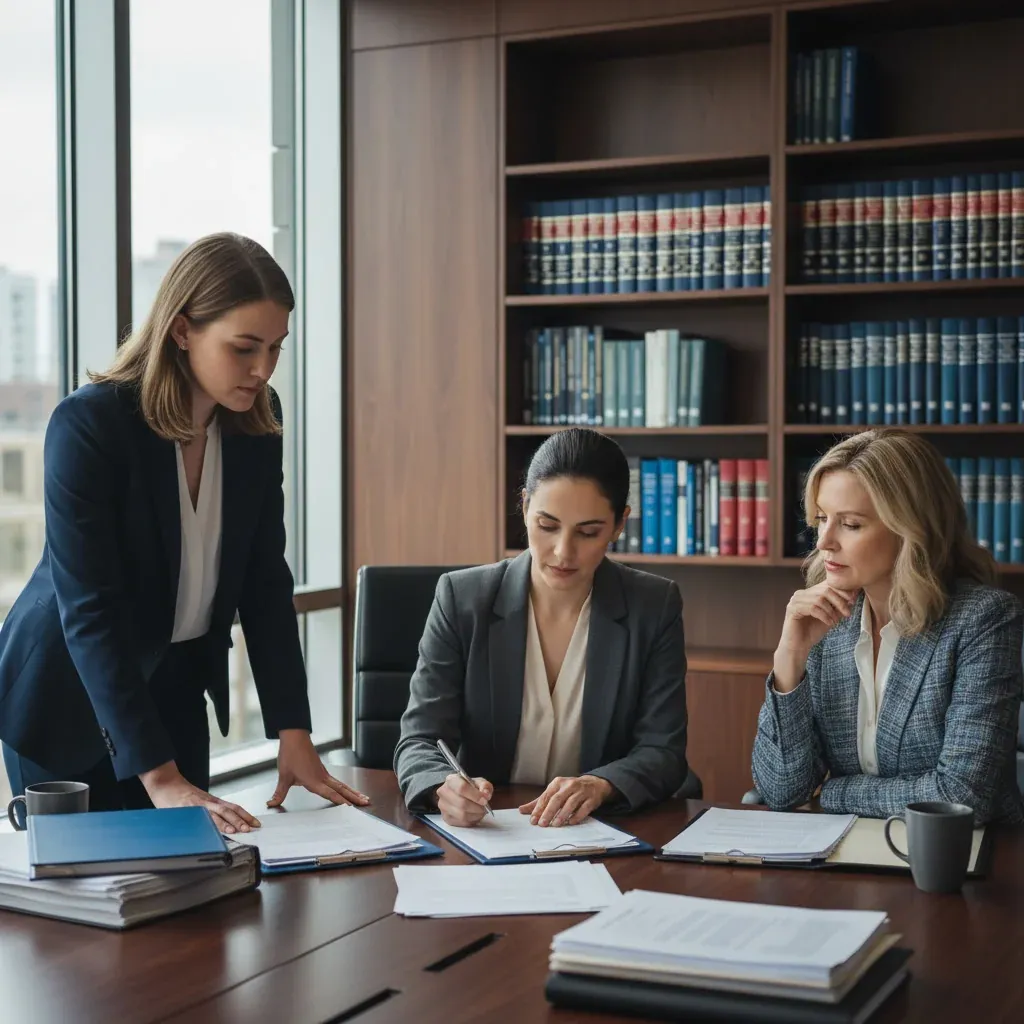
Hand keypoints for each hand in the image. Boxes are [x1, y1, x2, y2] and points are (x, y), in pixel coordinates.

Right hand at [140, 761, 259, 834]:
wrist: (166, 784)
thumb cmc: (182, 794)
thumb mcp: (200, 802)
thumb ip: (210, 812)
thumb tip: (224, 825)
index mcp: (213, 801)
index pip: (233, 808)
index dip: (245, 815)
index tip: (256, 823)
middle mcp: (209, 802)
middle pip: (228, 810)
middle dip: (241, 820)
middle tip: (251, 828)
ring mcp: (199, 805)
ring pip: (217, 813)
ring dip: (227, 822)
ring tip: (237, 830)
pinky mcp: (188, 808)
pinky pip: (200, 816)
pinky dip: (208, 823)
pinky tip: (212, 829)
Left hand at [268, 729, 369, 808]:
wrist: (295, 737)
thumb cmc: (291, 755)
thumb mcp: (284, 776)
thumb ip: (279, 793)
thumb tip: (271, 804)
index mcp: (314, 780)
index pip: (330, 793)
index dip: (340, 801)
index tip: (351, 807)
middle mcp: (322, 777)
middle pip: (342, 789)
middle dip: (354, 796)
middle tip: (366, 802)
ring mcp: (324, 773)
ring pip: (342, 784)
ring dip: (353, 791)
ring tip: (363, 797)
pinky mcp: (322, 770)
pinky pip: (337, 780)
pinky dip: (345, 786)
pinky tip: (347, 790)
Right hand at [436, 774, 493, 826]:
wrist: (461, 795)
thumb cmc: (470, 788)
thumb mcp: (480, 782)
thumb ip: (485, 785)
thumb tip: (485, 794)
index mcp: (451, 780)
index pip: (461, 788)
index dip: (475, 795)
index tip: (485, 800)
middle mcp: (444, 792)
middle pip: (462, 803)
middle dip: (477, 807)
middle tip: (485, 808)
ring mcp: (443, 806)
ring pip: (461, 815)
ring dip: (475, 815)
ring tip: (481, 812)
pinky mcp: (446, 818)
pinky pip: (461, 822)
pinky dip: (471, 821)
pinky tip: (474, 816)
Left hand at [518, 775, 613, 826]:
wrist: (594, 784)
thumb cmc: (570, 789)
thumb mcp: (555, 792)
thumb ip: (539, 802)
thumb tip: (521, 810)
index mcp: (558, 783)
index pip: (546, 796)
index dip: (539, 808)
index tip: (533, 820)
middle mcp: (569, 785)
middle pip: (557, 799)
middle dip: (549, 812)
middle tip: (542, 824)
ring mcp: (581, 791)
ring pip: (571, 803)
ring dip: (562, 814)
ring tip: (556, 824)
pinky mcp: (591, 799)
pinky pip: (584, 808)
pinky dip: (577, 816)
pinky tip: (571, 822)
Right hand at [774, 581, 856, 691]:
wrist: (798, 647)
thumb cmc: (812, 631)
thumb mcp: (830, 617)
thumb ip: (838, 606)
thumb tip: (853, 596)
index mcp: (808, 593)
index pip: (826, 584)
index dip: (841, 590)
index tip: (853, 599)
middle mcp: (800, 594)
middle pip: (824, 590)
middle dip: (839, 601)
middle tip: (847, 613)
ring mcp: (794, 601)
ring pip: (819, 599)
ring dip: (831, 611)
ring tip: (836, 621)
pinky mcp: (792, 609)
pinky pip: (812, 608)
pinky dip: (824, 616)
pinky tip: (829, 623)